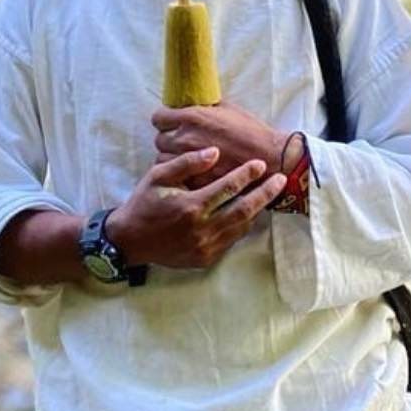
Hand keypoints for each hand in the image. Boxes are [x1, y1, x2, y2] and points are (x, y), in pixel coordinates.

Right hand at [106, 147, 285, 270]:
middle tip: (280, 180)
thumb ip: (187, 163)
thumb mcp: (158, 176)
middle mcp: (201, 229)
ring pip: (241, 227)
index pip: (227, 188)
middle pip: (243, 209)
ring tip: (269, 194)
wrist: (130, 240)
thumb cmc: (144, 203)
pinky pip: (231, 240)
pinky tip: (248, 213)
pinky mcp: (205, 258)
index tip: (260, 164)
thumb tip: (215, 152)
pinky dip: (242, 225)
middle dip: (264, 193)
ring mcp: (205, 247)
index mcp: (191, 206)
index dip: (246, 174)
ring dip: (256, 210)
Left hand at [152, 102, 288, 187]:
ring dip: (172, 158)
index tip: (170, 123)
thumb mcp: (227, 109)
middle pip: (159, 139)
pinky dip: (181, 174)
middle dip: (168, 140)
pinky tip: (192, 172)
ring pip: (164, 160)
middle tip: (180, 142)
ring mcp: (189, 160)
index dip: (164, 120)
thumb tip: (191, 103)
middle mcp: (186, 137)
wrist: (269, 158)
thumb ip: (204, 107)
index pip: (159, 118)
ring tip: (185, 159)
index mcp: (192, 116)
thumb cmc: (251, 132)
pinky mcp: (195, 179)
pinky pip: (177, 176)